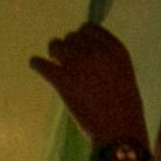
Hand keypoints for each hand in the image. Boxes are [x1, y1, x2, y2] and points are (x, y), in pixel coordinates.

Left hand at [30, 24, 151, 151]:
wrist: (119, 132)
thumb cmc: (125, 110)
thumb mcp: (124, 76)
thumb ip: (107, 61)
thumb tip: (85, 53)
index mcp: (116, 49)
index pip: (90, 28)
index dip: (81, 37)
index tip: (77, 46)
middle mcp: (97, 51)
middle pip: (72, 36)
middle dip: (68, 47)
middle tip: (65, 61)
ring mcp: (79, 64)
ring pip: (55, 45)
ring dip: (53, 53)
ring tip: (53, 63)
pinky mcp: (62, 80)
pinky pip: (40, 63)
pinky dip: (36, 64)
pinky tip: (36, 65)